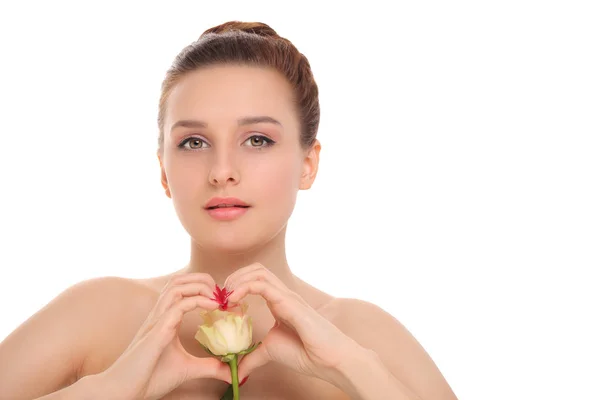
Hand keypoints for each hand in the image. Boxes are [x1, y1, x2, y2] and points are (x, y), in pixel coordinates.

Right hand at [98, 273, 230, 399]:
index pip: (182, 290)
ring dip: (199, 286)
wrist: (123, 392)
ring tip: (217, 297)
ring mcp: (156, 321)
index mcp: (165, 319)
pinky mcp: (156, 332)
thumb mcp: (187, 369)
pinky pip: (177, 306)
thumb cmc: (149, 378)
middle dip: (202, 279)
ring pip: (175, 287)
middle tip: (222, 292)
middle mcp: (159, 315)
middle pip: (178, 281)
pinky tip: (212, 307)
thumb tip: (229, 372)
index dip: (203, 288)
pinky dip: (197, 301)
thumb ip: (208, 367)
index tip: (222, 299)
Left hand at [224, 263, 359, 383]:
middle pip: (256, 269)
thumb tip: (236, 371)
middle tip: (220, 296)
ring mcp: (287, 296)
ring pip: (259, 271)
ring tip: (225, 297)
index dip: (235, 285)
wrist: (329, 360)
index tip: (221, 303)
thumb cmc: (305, 353)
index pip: (255, 279)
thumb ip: (252, 358)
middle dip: (234, 277)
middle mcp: (283, 294)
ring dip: (237, 280)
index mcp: (279, 301)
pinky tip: (232, 302)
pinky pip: (262, 285)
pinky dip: (243, 288)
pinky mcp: (289, 302)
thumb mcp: (270, 352)